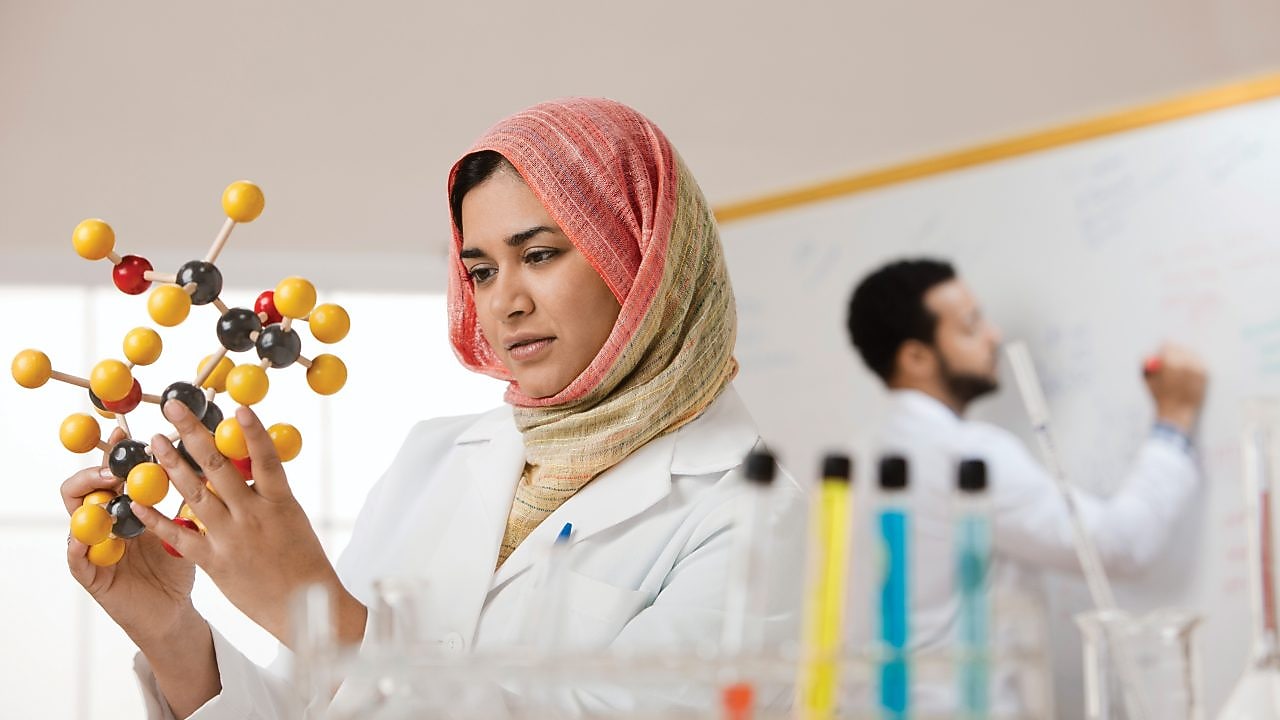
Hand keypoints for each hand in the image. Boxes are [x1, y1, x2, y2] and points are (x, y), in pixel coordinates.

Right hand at [64, 428, 199, 647]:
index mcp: (128, 508)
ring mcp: (95, 547)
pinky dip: (79, 544)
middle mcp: (107, 523)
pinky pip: (77, 557)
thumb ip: (189, 497)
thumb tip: (212, 460)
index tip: (127, 433)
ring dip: (88, 500)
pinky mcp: (91, 575)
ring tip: (107, 489)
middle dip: (98, 470)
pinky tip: (85, 536)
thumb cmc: (182, 565)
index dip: (117, 452)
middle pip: (86, 487)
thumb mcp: (187, 526)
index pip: (115, 472)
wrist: (175, 611)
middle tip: (117, 465)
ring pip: (76, 517)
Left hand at [132, 402, 366, 645]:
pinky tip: (139, 501)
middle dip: (192, 433)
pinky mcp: (214, 562)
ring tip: (153, 441)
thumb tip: (243, 466)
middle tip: (174, 407)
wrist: (304, 607)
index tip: (236, 406)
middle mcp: (252, 515)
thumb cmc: (303, 560)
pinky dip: (157, 518)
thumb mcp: (292, 519)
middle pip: (217, 466)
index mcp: (280, 501)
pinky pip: (179, 535)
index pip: (264, 457)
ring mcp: (231, 538)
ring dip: (170, 464)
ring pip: (193, 493)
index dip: (251, 430)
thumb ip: (267, 494)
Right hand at [1144, 343, 1207, 433]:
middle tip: (1171, 362)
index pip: (1168, 344)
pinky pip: (1199, 363)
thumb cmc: (1159, 397)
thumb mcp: (1147, 380)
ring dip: (1185, 359)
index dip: (1163, 351)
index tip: (1162, 355)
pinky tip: (1188, 377)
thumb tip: (1151, 352)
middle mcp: (1185, 363)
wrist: (1176, 413)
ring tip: (1179, 373)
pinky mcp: (1205, 374)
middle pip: (1180, 347)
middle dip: (1174, 354)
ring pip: (1191, 354)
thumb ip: (1145, 363)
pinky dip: (1194, 366)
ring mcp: (1197, 368)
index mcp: (1170, 362)